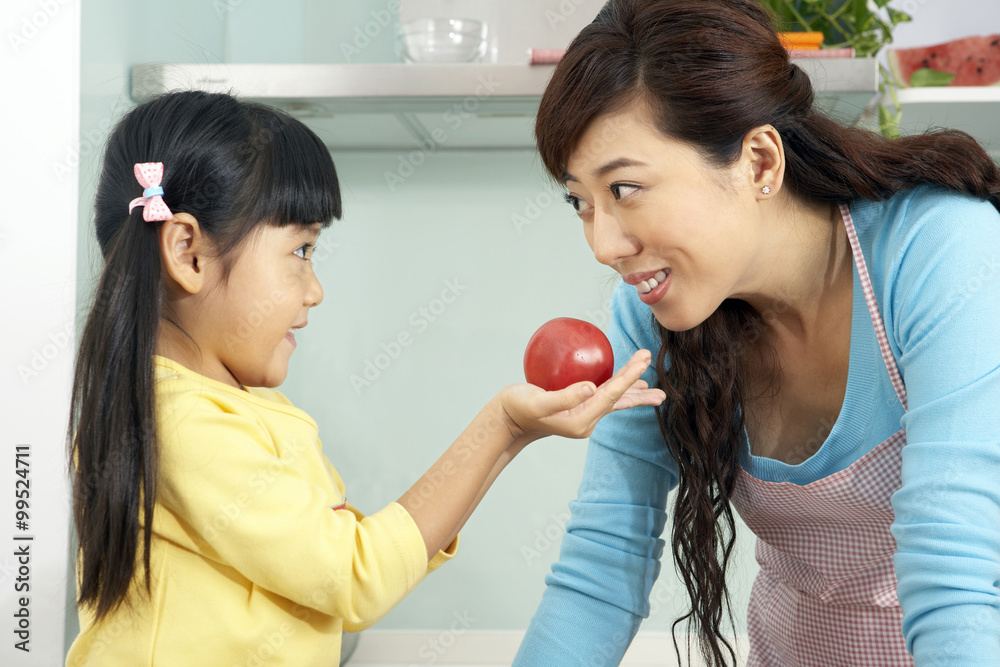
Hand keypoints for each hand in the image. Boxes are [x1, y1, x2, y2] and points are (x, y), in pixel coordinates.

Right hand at [499, 350, 664, 439]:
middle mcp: (587, 420)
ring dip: (634, 393)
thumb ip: (563, 397)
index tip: (643, 360)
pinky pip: (604, 398)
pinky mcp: (579, 409)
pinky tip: (622, 384)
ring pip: (615, 401)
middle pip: (618, 398)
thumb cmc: (518, 408)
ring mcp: (584, 416)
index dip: (629, 377)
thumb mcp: (538, 402)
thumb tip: (590, 388)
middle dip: (637, 381)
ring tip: (655, 393)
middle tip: (650, 361)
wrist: (507, 420)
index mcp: (581, 421)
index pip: (610, 395)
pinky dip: (617, 390)